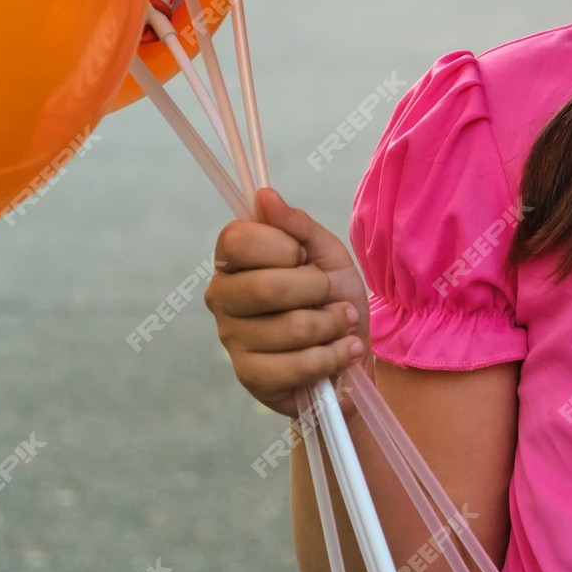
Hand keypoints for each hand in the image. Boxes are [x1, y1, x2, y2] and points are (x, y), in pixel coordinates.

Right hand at [204, 187, 370, 416]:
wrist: (350, 350)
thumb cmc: (332, 297)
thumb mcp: (326, 253)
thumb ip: (297, 225)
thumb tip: (264, 195)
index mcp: (233, 260)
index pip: (237, 239)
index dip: (282, 246)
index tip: (303, 257)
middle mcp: (222, 297)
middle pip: (266, 287)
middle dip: (317, 290)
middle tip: (330, 294)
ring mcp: (232, 339)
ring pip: (290, 328)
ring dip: (333, 325)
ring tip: (343, 324)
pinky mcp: (250, 376)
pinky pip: (296, 366)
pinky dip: (333, 356)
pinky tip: (343, 351)